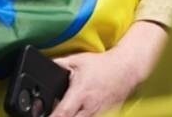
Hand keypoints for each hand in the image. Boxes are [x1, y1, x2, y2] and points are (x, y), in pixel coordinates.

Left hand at [51, 21, 168, 116]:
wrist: (127, 68)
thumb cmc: (102, 65)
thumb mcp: (77, 60)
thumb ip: (59, 64)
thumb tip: (44, 65)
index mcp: (80, 93)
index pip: (63, 112)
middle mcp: (90, 106)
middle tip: (54, 114)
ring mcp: (100, 113)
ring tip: (70, 112)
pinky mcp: (108, 116)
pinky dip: (85, 116)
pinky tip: (81, 112)